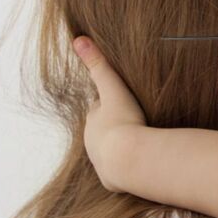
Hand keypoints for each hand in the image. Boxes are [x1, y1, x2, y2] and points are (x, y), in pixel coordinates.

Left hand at [71, 36, 146, 193]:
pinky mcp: (112, 179)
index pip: (100, 109)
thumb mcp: (113, 88)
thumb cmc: (124, 122)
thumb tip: (78, 38)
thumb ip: (98, 64)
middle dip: (115, 127)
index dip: (111, 105)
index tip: (123, 104)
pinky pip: (119, 171)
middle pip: (105, 131)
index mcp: (93, 121)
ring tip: (139, 143)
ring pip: (111, 151)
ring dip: (122, 147)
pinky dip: (127, 166)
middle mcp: (93, 142)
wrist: (130, 159)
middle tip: (134, 122)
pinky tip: (139, 163)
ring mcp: (102, 162)